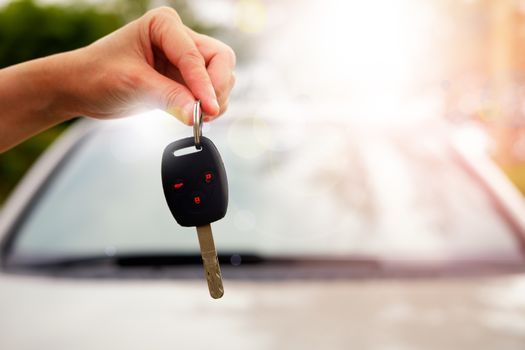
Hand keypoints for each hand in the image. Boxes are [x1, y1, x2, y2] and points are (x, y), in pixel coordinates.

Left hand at [65, 6, 235, 122]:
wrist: (81, 88)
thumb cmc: (97, 74)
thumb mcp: (133, 84)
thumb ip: (168, 97)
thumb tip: (196, 114)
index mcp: (164, 25)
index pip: (194, 56)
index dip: (204, 85)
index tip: (207, 109)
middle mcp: (178, 37)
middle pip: (220, 60)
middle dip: (216, 88)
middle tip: (206, 113)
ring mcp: (183, 59)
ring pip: (220, 77)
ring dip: (215, 99)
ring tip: (197, 118)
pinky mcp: (183, 79)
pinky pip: (208, 92)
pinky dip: (207, 107)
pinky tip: (193, 116)